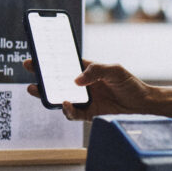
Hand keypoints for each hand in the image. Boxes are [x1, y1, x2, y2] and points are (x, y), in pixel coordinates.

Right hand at [22, 59, 153, 120]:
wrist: (142, 104)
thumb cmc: (129, 83)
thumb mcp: (115, 70)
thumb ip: (96, 71)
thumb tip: (76, 81)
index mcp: (86, 70)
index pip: (64, 64)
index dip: (49, 60)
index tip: (35, 56)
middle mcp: (82, 85)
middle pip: (57, 81)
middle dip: (41, 76)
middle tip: (30, 70)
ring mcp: (84, 100)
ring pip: (60, 98)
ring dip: (47, 95)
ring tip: (37, 90)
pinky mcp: (88, 114)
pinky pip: (73, 114)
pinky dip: (67, 110)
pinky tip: (65, 104)